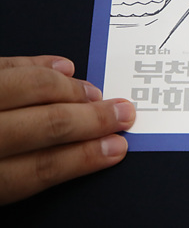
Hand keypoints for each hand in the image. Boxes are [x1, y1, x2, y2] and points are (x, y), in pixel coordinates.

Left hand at [0, 56, 134, 204]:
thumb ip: (20, 178)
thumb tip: (78, 159)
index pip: (41, 168)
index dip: (85, 157)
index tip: (116, 149)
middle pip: (47, 124)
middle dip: (93, 119)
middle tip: (123, 114)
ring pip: (29, 87)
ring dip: (70, 89)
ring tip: (93, 93)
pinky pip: (3, 65)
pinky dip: (36, 63)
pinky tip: (61, 67)